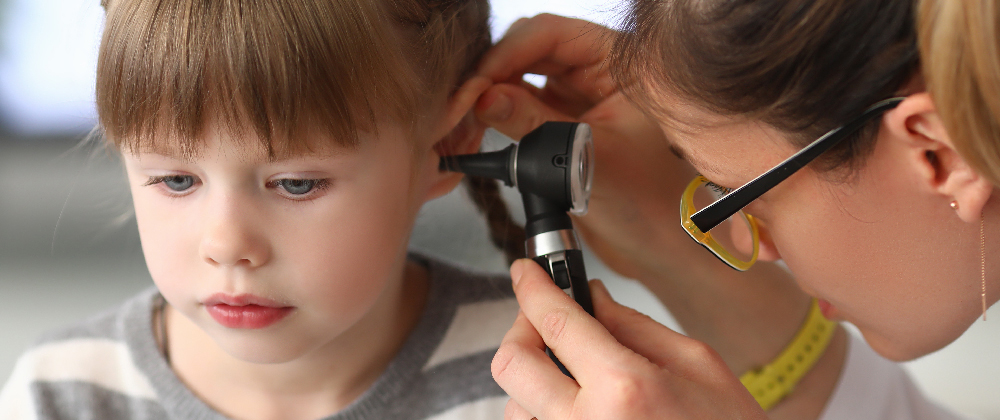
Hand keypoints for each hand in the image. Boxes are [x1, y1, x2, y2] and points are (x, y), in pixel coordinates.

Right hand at [475, 14, 706, 282]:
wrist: (661, 246)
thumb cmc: (651, 201)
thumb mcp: (590, 158)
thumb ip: (536, 125)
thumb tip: (485, 99)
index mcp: (618, 63)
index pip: (551, 34)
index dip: (508, 53)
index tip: (479, 82)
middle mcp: (596, 72)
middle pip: (529, 51)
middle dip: (493, 72)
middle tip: (464, 102)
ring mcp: (577, 97)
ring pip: (519, 79)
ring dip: (491, 95)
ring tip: (466, 120)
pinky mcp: (562, 125)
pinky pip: (520, 108)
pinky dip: (497, 118)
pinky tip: (478, 132)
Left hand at [493, 259, 766, 419]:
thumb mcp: (699, 365)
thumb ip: (636, 326)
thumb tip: (591, 298)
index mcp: (624, 387)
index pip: (554, 320)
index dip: (531, 287)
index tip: (525, 272)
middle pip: (512, 363)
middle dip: (520, 329)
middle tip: (543, 318)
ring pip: (515, 404)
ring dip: (534, 380)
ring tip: (571, 374)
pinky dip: (543, 413)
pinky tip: (576, 406)